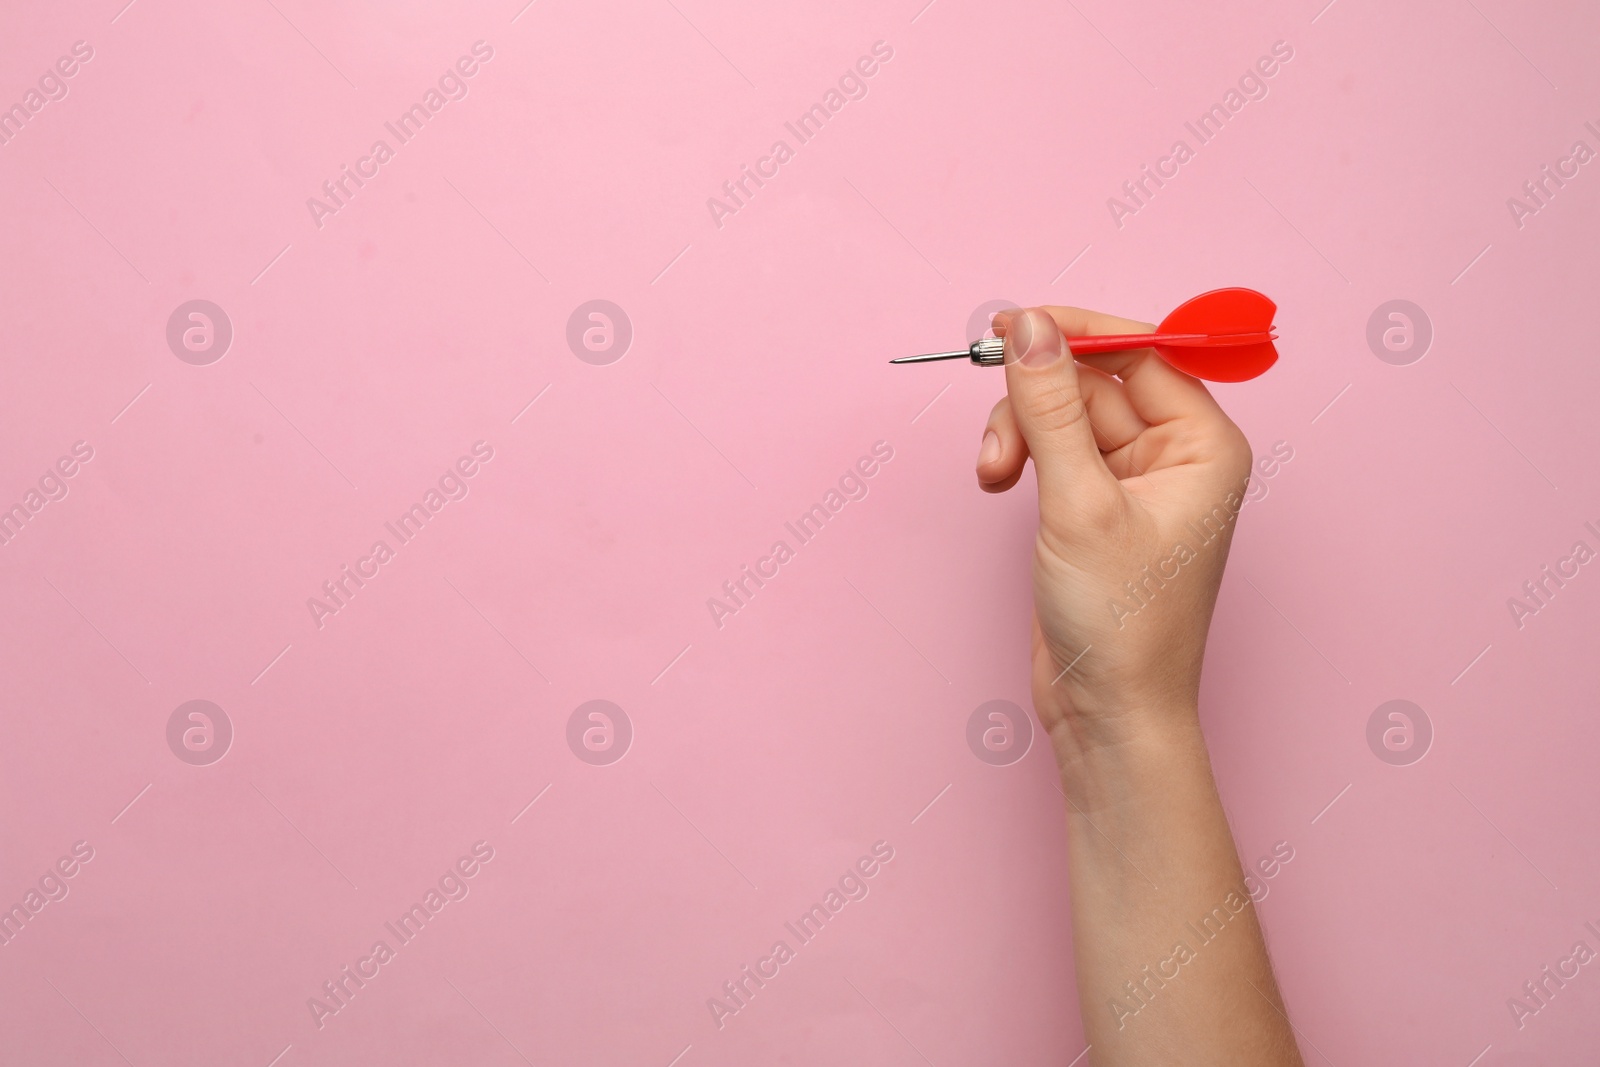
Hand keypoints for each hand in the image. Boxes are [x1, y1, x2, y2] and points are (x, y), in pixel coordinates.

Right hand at [975, 306, 1252, 774]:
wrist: (1108, 713)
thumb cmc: (1122, 624)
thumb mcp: (1077, 502)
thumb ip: (1049, 406)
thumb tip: (1028, 326)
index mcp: (1204, 445)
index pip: (1140, 351)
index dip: (1075, 332)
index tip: (1011, 325)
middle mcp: (1175, 455)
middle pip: (1091, 381)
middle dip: (1033, 402)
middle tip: (996, 437)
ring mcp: (1132, 482)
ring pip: (1061, 415)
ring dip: (1018, 433)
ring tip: (993, 477)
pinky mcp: (1092, 507)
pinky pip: (1051, 451)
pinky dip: (1019, 458)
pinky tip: (998, 485)